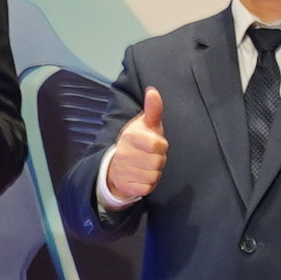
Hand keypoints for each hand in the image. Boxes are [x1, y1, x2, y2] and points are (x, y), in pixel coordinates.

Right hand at [102, 83, 171, 212]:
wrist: (119, 163)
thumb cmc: (140, 140)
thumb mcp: (147, 124)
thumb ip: (153, 109)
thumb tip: (153, 90)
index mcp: (130, 135)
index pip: (158, 145)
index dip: (161, 146)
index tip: (156, 144)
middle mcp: (123, 152)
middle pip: (158, 162)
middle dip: (159, 160)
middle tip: (150, 155)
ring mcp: (122, 169)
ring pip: (154, 176)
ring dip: (154, 172)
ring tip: (145, 165)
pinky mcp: (125, 185)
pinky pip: (147, 188)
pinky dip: (148, 183)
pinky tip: (141, 176)